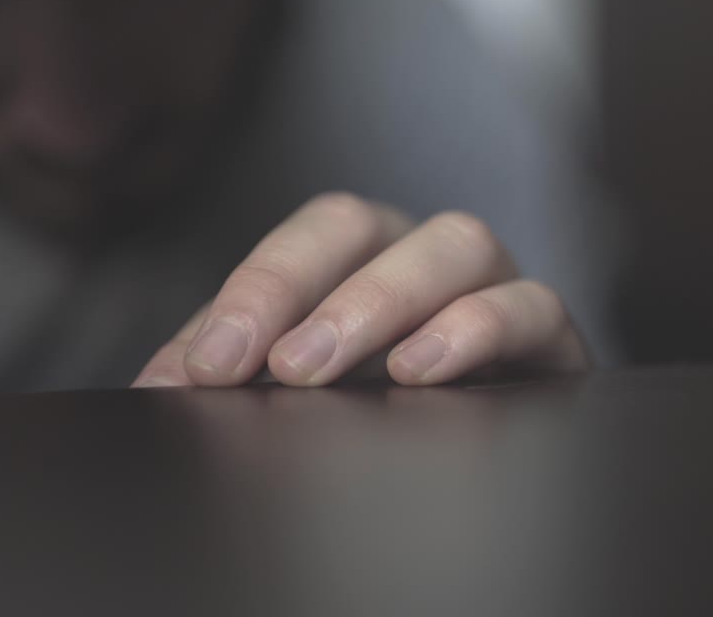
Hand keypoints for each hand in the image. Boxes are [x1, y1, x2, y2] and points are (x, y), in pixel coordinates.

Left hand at [133, 193, 588, 387]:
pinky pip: (537, 304)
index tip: (210, 365)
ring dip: (391, 298)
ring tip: (344, 369)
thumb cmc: (386, 418)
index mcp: (363, 258)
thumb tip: (158, 383)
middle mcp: (426, 258)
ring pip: (462, 242)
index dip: (260, 288)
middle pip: (370, 224)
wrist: (490, 489)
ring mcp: (496, 287)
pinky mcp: (553, 339)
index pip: (308, 235)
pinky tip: (423, 372)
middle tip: (276, 367)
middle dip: (311, 289)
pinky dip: (482, 327)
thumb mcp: (299, 392)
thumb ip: (234, 377)